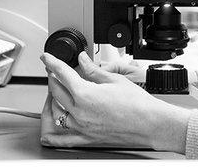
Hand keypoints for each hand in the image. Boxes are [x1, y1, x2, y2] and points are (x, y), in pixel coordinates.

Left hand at [40, 51, 190, 151]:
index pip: (62, 73)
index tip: (47, 58)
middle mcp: (79, 112)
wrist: (150, 124)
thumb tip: (82, 60)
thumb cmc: (137, 104)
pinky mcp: (86, 139)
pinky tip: (47, 131)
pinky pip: (62, 139)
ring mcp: (81, 127)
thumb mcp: (114, 79)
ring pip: (56, 111)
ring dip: (52, 99)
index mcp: (85, 94)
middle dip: (52, 77)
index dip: (52, 62)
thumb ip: (93, 70)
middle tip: (55, 71)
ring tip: (57, 91)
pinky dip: (52, 134)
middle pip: (55, 91)